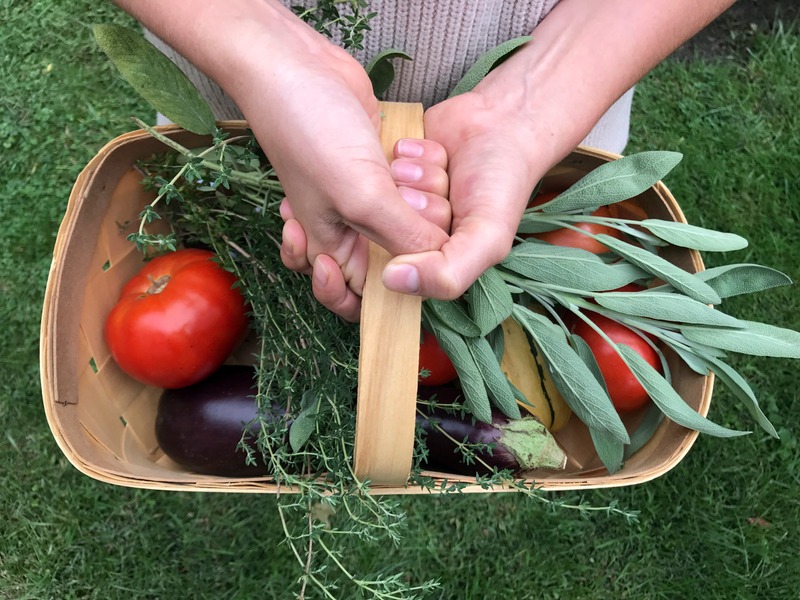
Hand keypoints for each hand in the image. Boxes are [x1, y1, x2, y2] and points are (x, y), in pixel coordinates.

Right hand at [115, 0, 450, 319]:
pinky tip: (403, 168)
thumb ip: (401, 234)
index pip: (353, 298)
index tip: (394, 276)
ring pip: (395, 228)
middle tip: (403, 217)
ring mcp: (357, 198)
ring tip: (398, 188)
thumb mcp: (360, 195)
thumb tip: (438, 263)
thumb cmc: (311, 134)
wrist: (294, 67)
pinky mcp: (373, 170)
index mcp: (328, 245)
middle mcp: (342, 228)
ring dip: (409, 212)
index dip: (374, 301)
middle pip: (381, 264)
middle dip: (403, 247)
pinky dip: (409, 185)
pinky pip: (399, 193)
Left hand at [380, 89, 551, 299]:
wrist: (509, 122)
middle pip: (387, 221)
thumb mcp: (488, 238)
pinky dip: (411, 151)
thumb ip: (448, 273)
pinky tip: (435, 150)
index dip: (413, 238)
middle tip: (447, 190)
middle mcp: (417, 228)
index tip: (438, 218)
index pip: (399, 262)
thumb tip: (391, 283)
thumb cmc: (502, 183)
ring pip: (384, 188)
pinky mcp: (399, 162)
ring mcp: (406, 194)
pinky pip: (384, 159)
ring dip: (415, 173)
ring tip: (444, 168)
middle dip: (417, 202)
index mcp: (435, 255)